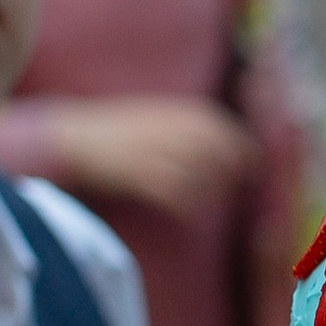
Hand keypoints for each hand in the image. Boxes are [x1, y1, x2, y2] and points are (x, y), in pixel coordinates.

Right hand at [46, 95, 254, 220]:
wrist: (75, 138)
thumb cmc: (123, 131)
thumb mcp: (162, 117)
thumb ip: (194, 130)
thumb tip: (234, 148)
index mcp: (184, 113)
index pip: (229, 133)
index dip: (245, 153)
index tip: (251, 169)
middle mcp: (176, 129)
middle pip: (222, 157)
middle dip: (232, 176)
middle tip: (232, 190)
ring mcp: (159, 151)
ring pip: (203, 178)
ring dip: (209, 193)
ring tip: (204, 201)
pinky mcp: (142, 175)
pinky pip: (178, 195)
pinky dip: (186, 206)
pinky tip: (184, 211)